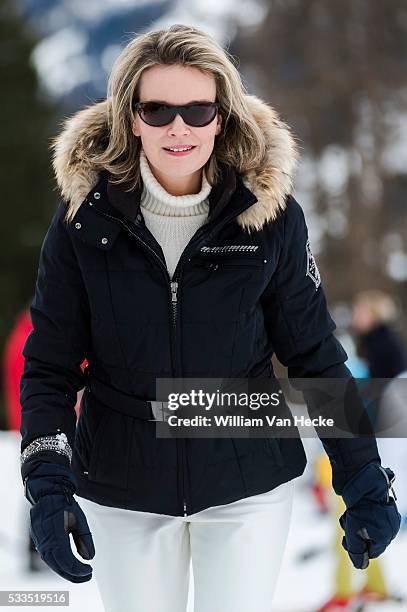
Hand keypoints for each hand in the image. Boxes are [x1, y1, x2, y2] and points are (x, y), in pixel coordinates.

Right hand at [24, 463, 94, 581]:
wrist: (48, 493)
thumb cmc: (64, 505)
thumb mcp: (79, 519)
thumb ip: (84, 539)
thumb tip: (89, 557)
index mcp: (56, 536)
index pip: (66, 560)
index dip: (77, 569)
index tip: (89, 570)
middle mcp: (45, 541)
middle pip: (58, 566)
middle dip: (73, 574)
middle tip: (86, 577)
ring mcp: (40, 541)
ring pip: (52, 563)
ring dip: (65, 571)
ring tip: (79, 574)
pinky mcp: (39, 540)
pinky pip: (48, 556)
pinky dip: (58, 563)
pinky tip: (67, 565)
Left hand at [339, 463, 400, 568]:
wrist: (361, 480)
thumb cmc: (359, 507)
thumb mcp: (353, 532)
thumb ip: (356, 552)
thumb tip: (360, 565)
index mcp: (386, 536)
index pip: (371, 552)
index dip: (357, 548)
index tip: (346, 540)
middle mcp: (390, 527)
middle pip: (369, 539)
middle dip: (355, 534)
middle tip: (346, 524)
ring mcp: (386, 515)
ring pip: (366, 527)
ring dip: (355, 523)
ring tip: (348, 514)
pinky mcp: (379, 504)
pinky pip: (368, 515)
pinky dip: (359, 514)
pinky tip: (352, 508)